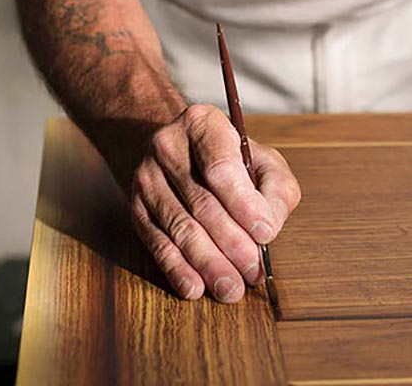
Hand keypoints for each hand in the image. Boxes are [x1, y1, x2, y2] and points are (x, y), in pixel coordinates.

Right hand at [127, 104, 300, 301]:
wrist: (178, 149)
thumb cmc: (230, 158)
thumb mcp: (261, 158)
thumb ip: (275, 187)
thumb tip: (269, 224)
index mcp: (202, 123)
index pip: (221, 167)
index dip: (244, 204)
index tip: (266, 233)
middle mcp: (168, 145)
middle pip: (202, 203)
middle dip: (231, 243)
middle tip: (253, 271)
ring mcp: (147, 177)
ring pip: (180, 227)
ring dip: (208, 263)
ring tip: (231, 288)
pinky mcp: (137, 207)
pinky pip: (157, 243)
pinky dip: (177, 269)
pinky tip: (195, 287)